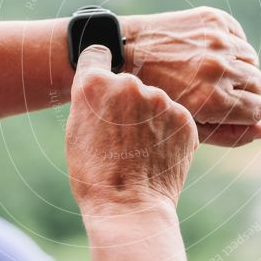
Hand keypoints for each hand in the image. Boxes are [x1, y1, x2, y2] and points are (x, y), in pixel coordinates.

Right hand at [66, 45, 198, 214]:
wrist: (129, 207)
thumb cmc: (94, 176)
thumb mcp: (76, 132)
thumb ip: (90, 101)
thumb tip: (102, 89)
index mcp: (95, 84)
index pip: (98, 52)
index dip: (99, 65)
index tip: (102, 74)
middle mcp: (129, 84)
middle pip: (128, 82)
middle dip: (125, 101)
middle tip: (120, 134)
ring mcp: (160, 100)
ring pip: (153, 101)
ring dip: (148, 118)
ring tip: (139, 150)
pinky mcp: (184, 118)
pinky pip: (175, 118)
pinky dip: (168, 132)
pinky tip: (157, 154)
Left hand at [122, 7, 260, 147]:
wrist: (125, 51)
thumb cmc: (155, 97)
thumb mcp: (188, 127)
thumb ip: (231, 134)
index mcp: (213, 99)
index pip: (259, 109)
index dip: (244, 113)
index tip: (225, 109)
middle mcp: (219, 68)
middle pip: (258, 84)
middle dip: (242, 91)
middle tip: (213, 91)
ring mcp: (218, 40)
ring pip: (252, 60)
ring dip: (237, 68)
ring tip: (208, 72)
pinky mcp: (214, 18)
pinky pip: (240, 37)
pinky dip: (230, 47)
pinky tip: (206, 53)